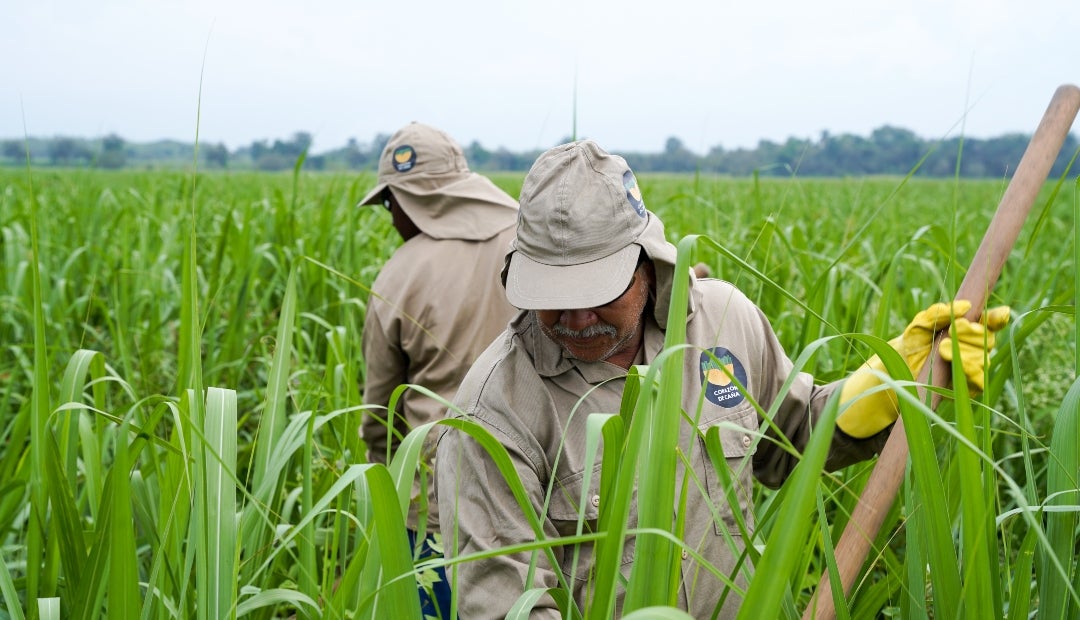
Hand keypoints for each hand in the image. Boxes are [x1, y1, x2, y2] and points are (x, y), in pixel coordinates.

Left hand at [835, 301, 1009, 437]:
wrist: (891, 379)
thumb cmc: (906, 348)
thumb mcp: (916, 328)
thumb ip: (936, 314)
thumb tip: (963, 305)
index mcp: (965, 331)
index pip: (990, 323)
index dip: (997, 318)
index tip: (997, 314)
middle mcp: (973, 349)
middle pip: (987, 339)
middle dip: (971, 334)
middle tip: (951, 333)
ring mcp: (972, 370)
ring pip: (984, 358)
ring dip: (966, 352)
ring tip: (943, 350)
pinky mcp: (967, 390)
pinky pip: (978, 381)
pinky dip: (968, 370)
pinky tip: (953, 363)